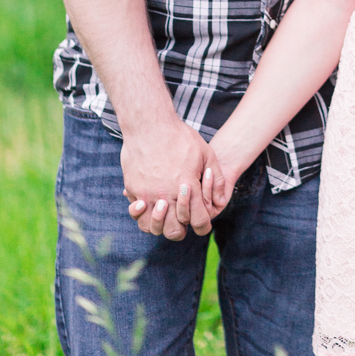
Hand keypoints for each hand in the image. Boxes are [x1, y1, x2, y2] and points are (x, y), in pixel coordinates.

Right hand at [121, 116, 226, 239]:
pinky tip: (147, 204)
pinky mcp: (134, 189)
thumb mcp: (206, 153)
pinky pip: (137, 213)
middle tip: (182, 219)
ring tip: (165, 212)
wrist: (150, 124)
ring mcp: (148, 194)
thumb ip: (217, 178)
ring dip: (160, 225)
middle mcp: (168, 196)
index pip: (199, 221)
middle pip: (174, 231)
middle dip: (181, 229)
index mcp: (189, 188)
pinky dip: (142, 214)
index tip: (201, 220)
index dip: (203, 225)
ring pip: (153, 227)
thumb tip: (221, 199)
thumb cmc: (180, 137)